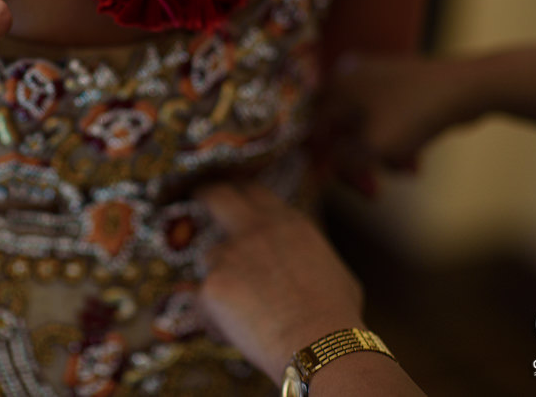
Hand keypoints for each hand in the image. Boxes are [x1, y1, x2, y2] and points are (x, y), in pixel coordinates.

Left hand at [196, 184, 363, 383]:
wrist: (319, 343)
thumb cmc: (336, 315)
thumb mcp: (332, 269)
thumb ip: (305, 256)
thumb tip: (295, 262)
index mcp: (286, 223)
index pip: (254, 192)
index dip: (240, 193)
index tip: (232, 195)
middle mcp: (254, 230)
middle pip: (217, 196)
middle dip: (205, 196)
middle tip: (199, 200)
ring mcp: (229, 255)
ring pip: (208, 260)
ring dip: (218, 279)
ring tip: (245, 313)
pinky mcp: (211, 285)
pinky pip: (201, 301)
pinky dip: (213, 317)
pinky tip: (237, 334)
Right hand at [315, 54, 481, 194]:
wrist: (468, 88)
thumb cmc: (413, 115)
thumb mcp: (371, 147)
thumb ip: (342, 162)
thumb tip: (331, 165)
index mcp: (336, 87)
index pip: (317, 131)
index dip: (328, 163)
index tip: (349, 185)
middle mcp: (350, 77)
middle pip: (342, 132)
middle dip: (360, 163)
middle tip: (374, 189)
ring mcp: (377, 78)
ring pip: (367, 129)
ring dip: (382, 156)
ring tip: (405, 171)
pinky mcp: (402, 85)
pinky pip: (388, 120)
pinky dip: (397, 141)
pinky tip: (415, 160)